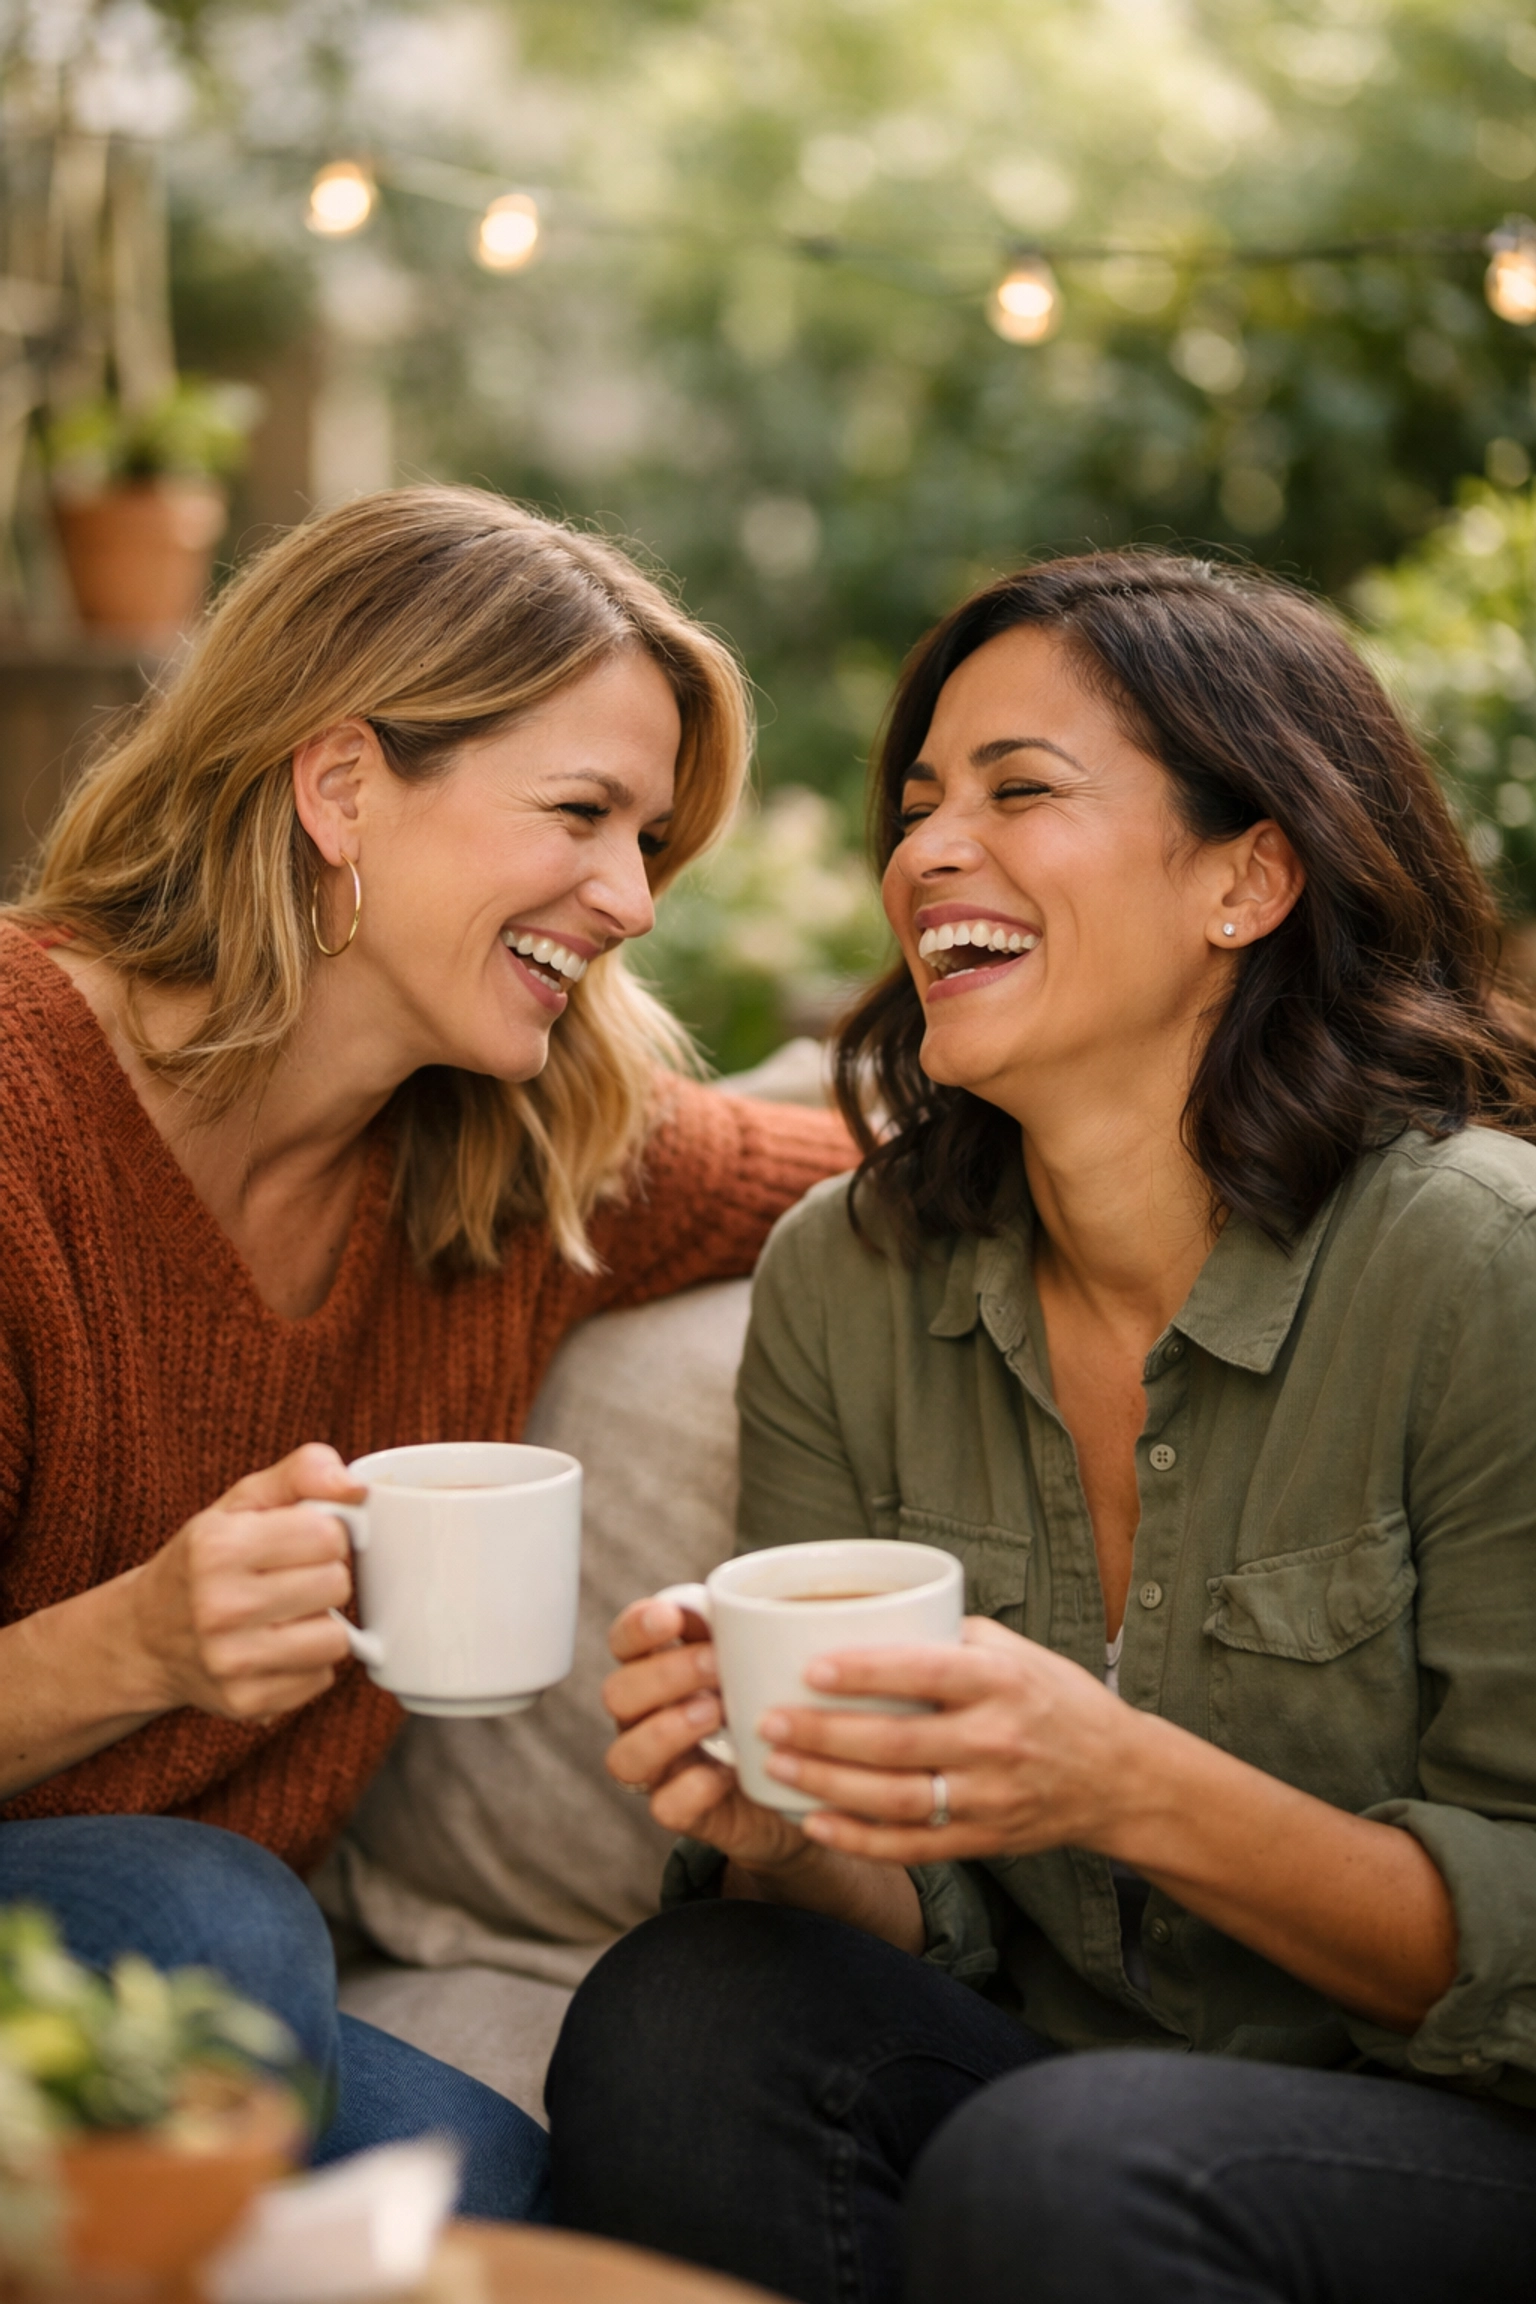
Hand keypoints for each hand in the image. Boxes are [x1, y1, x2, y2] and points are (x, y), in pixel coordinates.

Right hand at [125, 1443, 362, 1721]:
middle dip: (323, 1577)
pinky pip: (321, 1679)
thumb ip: (303, 1472)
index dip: (324, 1534)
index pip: (329, 1535)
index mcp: (218, 1547)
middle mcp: (219, 1607)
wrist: (144, 1637)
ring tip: (286, 1614)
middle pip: (337, 1585)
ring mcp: (231, 1662)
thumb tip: (355, 1487)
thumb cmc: (205, 1560)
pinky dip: (308, 1664)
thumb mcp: (242, 1501)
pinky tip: (275, 1649)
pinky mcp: (247, 1703)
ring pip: (337, 1639)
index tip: (300, 1541)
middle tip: (290, 1578)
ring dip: (320, 1624)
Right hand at [603, 1597, 810, 1879]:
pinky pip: (665, 1806)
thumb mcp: (760, 1662)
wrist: (795, 1785)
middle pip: (617, 1694)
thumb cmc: (768, 1707)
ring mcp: (658, 1769)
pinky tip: (727, 1771)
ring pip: (624, 1755)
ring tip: (715, 1713)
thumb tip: (748, 1598)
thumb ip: (746, 1632)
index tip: (671, 1616)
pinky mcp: (682, 1811)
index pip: (623, 1642)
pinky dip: (693, 1787)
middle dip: (663, 1675)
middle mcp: (644, 1719)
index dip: (636, 1627)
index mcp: (658, 1671)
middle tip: (715, 1663)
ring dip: (667, 1729)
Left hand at [757, 1616, 1147, 1866]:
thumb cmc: (1057, 1700)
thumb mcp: (1016, 1651)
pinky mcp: (984, 1840)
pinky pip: (912, 1846)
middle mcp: (995, 1740)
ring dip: (827, 1785)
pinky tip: (815, 1822)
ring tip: (776, 1766)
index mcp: (1001, 1682)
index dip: (863, 1672)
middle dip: (822, 1735)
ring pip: (895, 1799)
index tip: (809, 1667)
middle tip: (766, 1721)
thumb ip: (949, 1637)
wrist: (1120, 1778)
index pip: (923, 1673)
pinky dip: (859, 1839)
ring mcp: (989, 1797)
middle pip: (895, 1743)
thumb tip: (871, 1619)